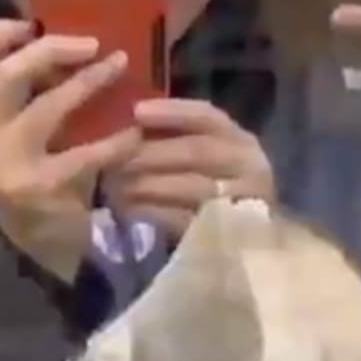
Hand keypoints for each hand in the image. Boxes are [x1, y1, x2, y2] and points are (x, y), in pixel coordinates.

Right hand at [0, 19, 141, 279]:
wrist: (41, 251)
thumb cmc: (39, 183)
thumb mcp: (23, 138)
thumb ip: (32, 98)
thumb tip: (68, 50)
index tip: (32, 25)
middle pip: (5, 77)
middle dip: (50, 51)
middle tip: (92, 45)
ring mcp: (11, 167)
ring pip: (43, 110)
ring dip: (85, 84)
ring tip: (118, 68)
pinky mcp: (41, 192)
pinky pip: (82, 157)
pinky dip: (113, 143)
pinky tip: (133, 136)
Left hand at [102, 98, 275, 239]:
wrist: (245, 249)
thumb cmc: (215, 196)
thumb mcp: (208, 162)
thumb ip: (178, 142)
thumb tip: (133, 121)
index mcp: (241, 142)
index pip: (207, 117)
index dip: (172, 113)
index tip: (137, 112)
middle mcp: (248, 167)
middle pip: (196, 151)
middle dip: (151, 153)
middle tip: (112, 156)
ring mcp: (240, 202)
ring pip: (190, 186)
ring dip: (146, 184)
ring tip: (112, 184)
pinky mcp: (223, 235)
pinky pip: (184, 219)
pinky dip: (153, 212)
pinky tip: (127, 209)